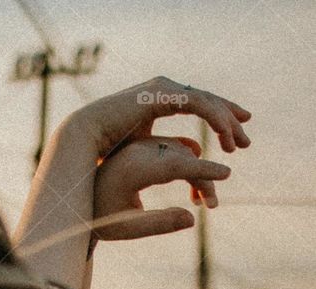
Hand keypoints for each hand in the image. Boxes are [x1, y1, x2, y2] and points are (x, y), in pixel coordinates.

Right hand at [68, 76, 250, 160]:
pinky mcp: (164, 94)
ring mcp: (164, 89)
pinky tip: (226, 134)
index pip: (196, 106)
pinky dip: (215, 119)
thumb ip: (170, 153)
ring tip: (239, 143)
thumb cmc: (105, 149)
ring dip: (226, 122)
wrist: (84, 138)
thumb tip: (192, 156)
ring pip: (207, 101)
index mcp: (159, 102)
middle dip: (229, 120)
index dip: (217, 119)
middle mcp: (164, 91)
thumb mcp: (144, 153)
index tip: (233, 137)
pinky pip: (199, 104)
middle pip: (207, 101)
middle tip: (245, 141)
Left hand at [91, 135, 232, 241]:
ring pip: (180, 149)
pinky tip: (195, 186)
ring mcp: (140, 148)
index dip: (204, 168)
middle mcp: (138, 153)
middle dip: (206, 171)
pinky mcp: (141, 148)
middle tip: (214, 204)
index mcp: (133, 169)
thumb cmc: (98, 219)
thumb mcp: (125, 229)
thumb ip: (158, 224)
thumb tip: (191, 220)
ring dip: (200, 167)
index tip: (226, 174)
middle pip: (184, 155)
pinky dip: (188, 160)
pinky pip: (172, 149)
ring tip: (207, 200)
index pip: (177, 164)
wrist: (73, 196)